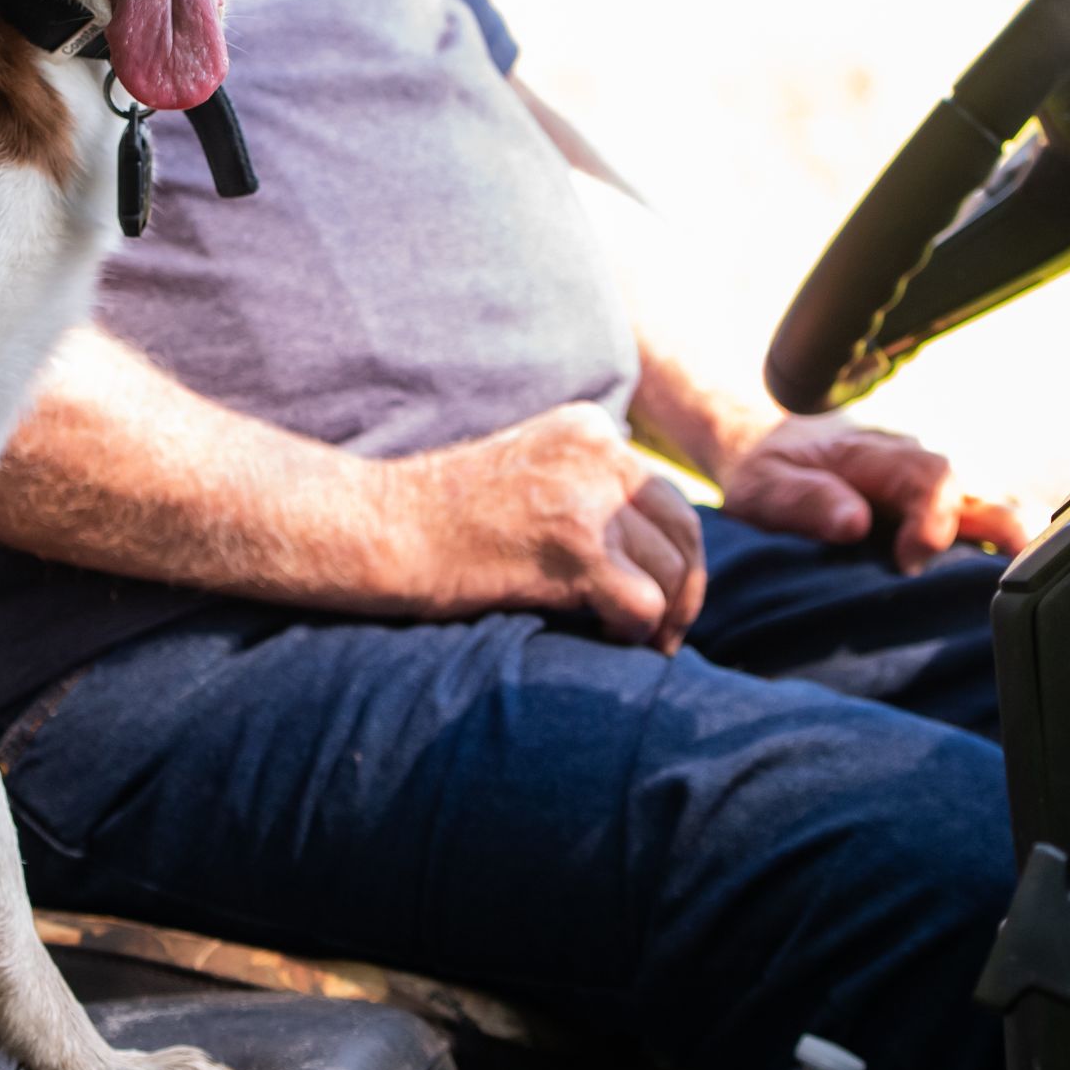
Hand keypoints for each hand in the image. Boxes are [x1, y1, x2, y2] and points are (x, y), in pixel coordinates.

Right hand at [380, 403, 707, 650]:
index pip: (662, 493)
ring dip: (662, 618)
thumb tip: (652, 541)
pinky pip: (644, 604)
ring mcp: (587, 499)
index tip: (656, 590)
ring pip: (670, 570)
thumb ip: (586, 483)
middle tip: (667, 633)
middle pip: (683, 528)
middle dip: (685, 588)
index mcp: (589, 426)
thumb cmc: (446, 515)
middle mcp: (599, 451)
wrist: (385, 529)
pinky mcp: (574, 550)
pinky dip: (634, 632)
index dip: (669, 550)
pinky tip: (605, 637)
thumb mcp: (528, 468)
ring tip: (633, 642)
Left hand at [715, 412, 1025, 572]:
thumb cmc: (768, 471)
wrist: (768, 443)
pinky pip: (985, 521)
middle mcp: (918, 465)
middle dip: (1001, 531)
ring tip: (1034, 583)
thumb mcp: (764, 486)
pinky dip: (1004, 547)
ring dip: (1014, 541)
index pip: (928, 477)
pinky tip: (1019, 583)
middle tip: (1009, 576)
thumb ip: (804, 500)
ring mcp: (934, 487)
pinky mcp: (940, 508)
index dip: (932, 519)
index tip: (911, 560)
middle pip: (980, 491)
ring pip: (994, 505)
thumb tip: (854, 522)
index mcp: (877, 456)